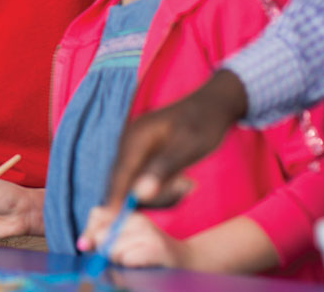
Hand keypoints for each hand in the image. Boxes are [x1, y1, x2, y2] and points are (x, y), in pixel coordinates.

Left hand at [79, 206, 186, 268]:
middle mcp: (139, 219)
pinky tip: (143, 265)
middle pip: (101, 235)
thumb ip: (100, 238)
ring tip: (137, 260)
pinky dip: (129, 267)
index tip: (97, 245)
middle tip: (126, 255)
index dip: (91, 232)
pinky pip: (126, 259)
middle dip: (106, 252)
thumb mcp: (124, 240)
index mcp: (129, 214)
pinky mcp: (156, 248)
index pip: (96, 214)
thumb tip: (82, 244)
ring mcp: (148, 232)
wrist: (187, 262)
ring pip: (112, 250)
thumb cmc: (148, 254)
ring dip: (119, 261)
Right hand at [106, 70, 246, 208]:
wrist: (212, 105)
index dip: (114, 197)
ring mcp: (135, 146)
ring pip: (134, 180)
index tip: (110, 219)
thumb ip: (162, 170)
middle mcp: (129, 141)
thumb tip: (139, 194)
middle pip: (124, 179)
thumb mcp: (188, 148)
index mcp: (136, 137)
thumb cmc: (203, 124)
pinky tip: (182, 180)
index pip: (119, 173)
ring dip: (159, 190)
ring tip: (187, 183)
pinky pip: (143, 175)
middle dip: (148, 195)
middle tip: (183, 191)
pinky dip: (160, 184)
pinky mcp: (143, 153)